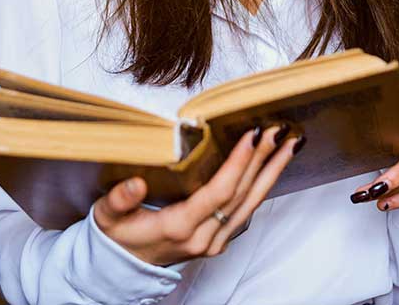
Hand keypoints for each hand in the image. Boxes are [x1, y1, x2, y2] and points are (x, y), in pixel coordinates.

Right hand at [93, 124, 303, 265]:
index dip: (238, 164)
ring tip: (290, 144)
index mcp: (179, 227)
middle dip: (263, 160)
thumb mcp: (107, 218)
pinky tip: (273, 167)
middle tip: (280, 129)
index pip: (218, 192)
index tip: (252, 135)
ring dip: (272, 172)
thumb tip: (134, 182)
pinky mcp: (219, 240)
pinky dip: (263, 186)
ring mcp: (215, 242)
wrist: (121, 269)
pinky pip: (247, 210)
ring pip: (251, 204)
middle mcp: (204, 238)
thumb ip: (119, 200)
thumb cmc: (116, 236)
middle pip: (241, 195)